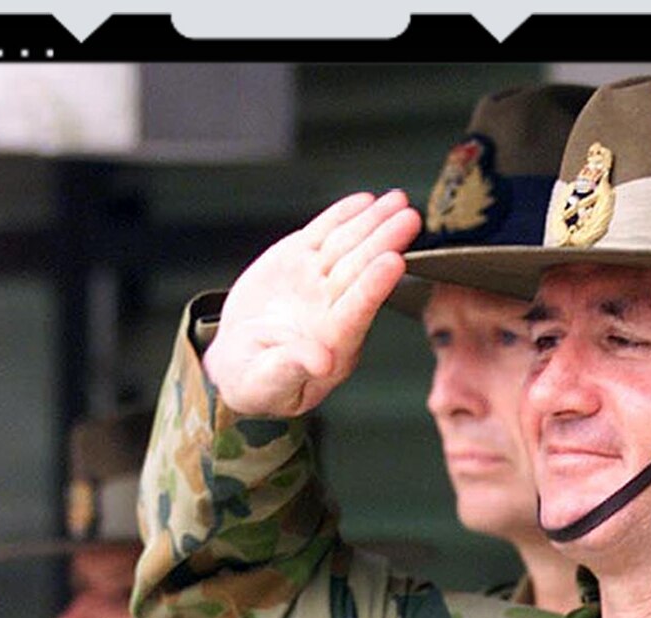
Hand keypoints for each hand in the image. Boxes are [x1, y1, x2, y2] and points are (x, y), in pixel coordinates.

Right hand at [203, 190, 421, 415]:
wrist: (241, 361)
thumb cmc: (257, 383)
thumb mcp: (267, 384)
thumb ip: (292, 369)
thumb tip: (321, 362)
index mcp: (331, 342)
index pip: (357, 310)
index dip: (375, 285)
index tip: (395, 261)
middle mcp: (331, 308)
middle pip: (360, 271)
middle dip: (384, 242)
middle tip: (409, 218)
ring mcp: (318, 282)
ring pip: (347, 247)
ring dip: (372, 223)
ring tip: (397, 201)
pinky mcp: (301, 262)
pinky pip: (324, 235)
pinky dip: (342, 216)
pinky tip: (366, 201)